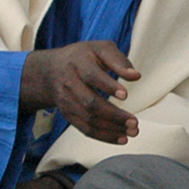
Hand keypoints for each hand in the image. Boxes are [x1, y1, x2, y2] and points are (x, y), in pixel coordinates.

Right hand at [21, 41, 139, 143]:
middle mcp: (69, 83)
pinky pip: (85, 129)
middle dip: (113, 115)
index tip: (125, 95)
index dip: (108, 86)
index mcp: (78, 62)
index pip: (92, 76)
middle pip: (89, 103)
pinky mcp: (68, 115)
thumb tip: (136, 76)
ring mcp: (66, 101)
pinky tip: (121, 138)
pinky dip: (104, 136)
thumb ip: (119, 60)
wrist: (51, 70)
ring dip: (112, 129)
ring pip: (88, 119)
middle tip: (134, 122)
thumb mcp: (100, 49)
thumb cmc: (83, 57)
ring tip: (133, 132)